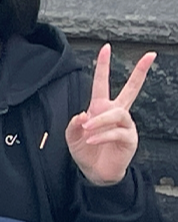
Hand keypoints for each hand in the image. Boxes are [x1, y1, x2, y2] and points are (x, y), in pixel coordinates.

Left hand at [67, 44, 153, 186]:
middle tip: (150, 56)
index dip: (104, 66)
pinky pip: (117, 132)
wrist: (94, 173)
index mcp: (100, 108)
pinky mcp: (129, 139)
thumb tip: (84, 114)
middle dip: (141, 71)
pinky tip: (91, 140)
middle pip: (132, 89)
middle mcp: (116, 113)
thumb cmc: (85, 151)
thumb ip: (73, 124)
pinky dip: (102, 135)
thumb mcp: (72, 136)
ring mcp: (125, 125)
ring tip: (87, 130)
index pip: (103, 83)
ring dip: (100, 121)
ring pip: (117, 114)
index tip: (106, 48)